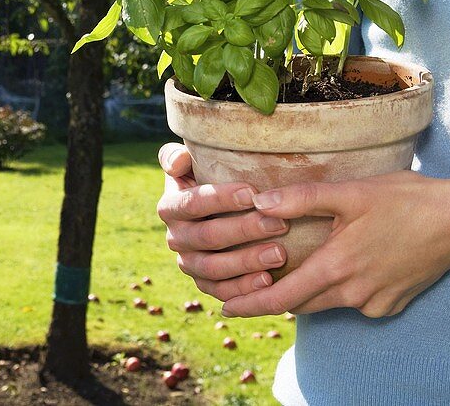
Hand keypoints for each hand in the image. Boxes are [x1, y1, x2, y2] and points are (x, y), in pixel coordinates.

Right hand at [157, 143, 289, 300]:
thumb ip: (179, 157)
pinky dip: (243, 289)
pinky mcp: (204, 283)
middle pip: (207, 237)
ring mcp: (188, 263)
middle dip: (244, 230)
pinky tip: (268, 282)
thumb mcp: (195, 163)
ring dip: (247, 262)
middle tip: (279, 224)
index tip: (254, 193)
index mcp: (170, 207)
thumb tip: (178, 162)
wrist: (219, 211)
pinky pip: (221, 291)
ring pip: (214, 268)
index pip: (193, 203)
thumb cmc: (212, 179)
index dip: (221, 199)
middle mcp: (175, 237)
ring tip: (280, 254)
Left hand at [220, 170, 449, 318]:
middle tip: (253, 279)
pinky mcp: (392, 305)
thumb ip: (301, 198)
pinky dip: (343, 288)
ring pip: (327, 302)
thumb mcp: (350, 192)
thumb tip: (258, 201)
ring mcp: (375, 303)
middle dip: (276, 295)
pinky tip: (350, 261)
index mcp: (336, 267)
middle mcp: (353, 294)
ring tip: (295, 268)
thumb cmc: (405, 200)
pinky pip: (355, 302)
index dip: (250, 304)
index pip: (280, 298)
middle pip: (300, 303)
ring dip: (310, 289)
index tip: (225, 308)